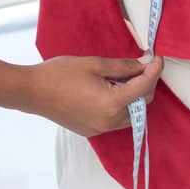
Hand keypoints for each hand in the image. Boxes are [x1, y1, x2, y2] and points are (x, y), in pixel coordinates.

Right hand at [21, 53, 163, 137]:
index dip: (154, 71)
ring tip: (125, 77)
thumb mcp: (95, 64)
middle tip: (142, 64)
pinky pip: (115, 120)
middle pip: (141, 104)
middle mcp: (109, 122)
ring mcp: (100, 129)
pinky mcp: (91, 131)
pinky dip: (119, 106)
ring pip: (130, 115)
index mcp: (112, 104)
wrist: (32, 92)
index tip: (157, 58)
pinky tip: (110, 91)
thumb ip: (123, 66)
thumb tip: (144, 64)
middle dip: (146, 83)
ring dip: (134, 97)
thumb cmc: (60, 74)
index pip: (144, 87)